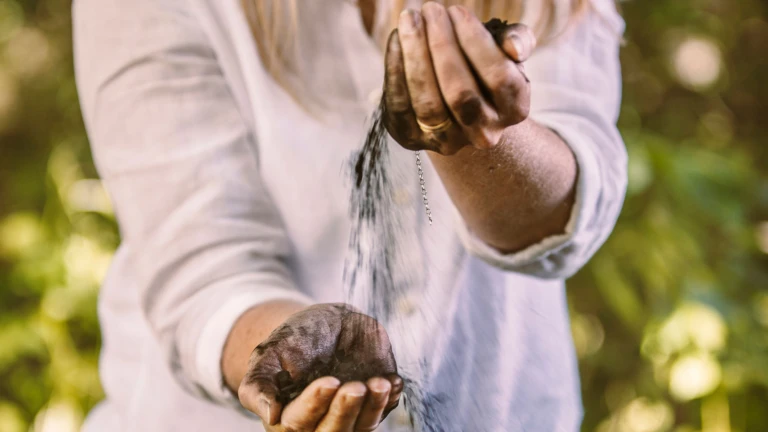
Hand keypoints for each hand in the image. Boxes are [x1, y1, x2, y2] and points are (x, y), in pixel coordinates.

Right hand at [238, 303, 401, 430]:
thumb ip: (259, 386)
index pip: (299, 422)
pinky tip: (393, 382)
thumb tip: (271, 415)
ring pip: (363, 427)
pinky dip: (391, 398)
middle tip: (355, 387)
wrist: (322, 325)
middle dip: (345, 411)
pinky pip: (385, 409)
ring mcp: (350, 415)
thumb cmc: (290, 342)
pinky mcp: (373, 404)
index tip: (329, 382)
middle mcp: (320, 424)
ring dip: (373, 407)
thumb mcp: (267, 356)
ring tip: (380, 383)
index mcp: (289, 418)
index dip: (314, 404)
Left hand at [383, 2, 535, 154]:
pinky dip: (395, 70)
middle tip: (430, 9)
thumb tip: (514, 46)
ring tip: (410, 20)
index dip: (476, 41)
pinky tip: (396, 40)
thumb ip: (517, 41)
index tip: (457, 11)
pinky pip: (400, 107)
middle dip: (442, 45)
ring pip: (429, 103)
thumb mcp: (506, 53)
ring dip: (415, 55)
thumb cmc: (484, 70)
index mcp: (515, 109)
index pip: (498, 76)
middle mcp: (485, 133)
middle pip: (461, 93)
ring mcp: (449, 141)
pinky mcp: (413, 139)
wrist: (458, 110)